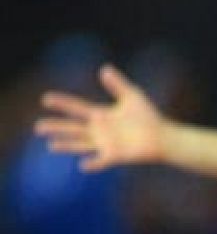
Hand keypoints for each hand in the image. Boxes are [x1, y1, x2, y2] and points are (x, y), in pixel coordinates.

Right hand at [35, 64, 166, 170]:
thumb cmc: (148, 116)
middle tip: (38, 126)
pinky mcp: (115, 156)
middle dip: (56, 127)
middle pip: (73, 128)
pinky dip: (93, 163)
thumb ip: (117, 84)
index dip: (62, 103)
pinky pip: (101, 161)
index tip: (46, 99)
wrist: (162, 135)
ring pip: (81, 145)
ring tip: (51, 145)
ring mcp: (105, 144)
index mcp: (100, 115)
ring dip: (67, 145)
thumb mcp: (132, 95)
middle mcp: (99, 130)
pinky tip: (83, 164)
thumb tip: (104, 68)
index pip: (76, 108)